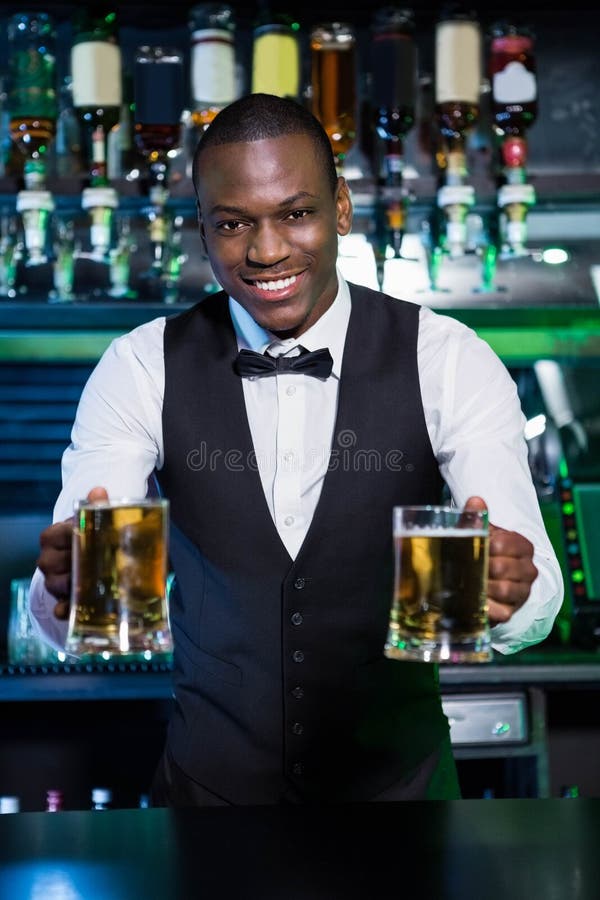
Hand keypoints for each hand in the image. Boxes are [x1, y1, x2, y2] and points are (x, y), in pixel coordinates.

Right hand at [37, 486, 108, 620]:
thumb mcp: (96, 522)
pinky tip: (78, 608)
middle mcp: (46, 559)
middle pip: (57, 563)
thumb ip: (97, 507)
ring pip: (58, 585)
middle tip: (105, 562)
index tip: (97, 538)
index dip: (78, 537)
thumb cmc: (93, 537)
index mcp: (52, 536)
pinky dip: (67, 609)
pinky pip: (60, 608)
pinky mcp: (62, 601)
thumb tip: (98, 491)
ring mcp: (52, 582)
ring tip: (100, 583)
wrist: (95, 558)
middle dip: (80, 562)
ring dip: (78, 585)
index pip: (60, 535)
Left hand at [463, 496, 538, 626]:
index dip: (484, 546)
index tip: (472, 546)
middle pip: (500, 568)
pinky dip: (485, 607)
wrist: (484, 581)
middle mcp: (528, 570)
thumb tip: (475, 501)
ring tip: (469, 582)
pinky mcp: (512, 611)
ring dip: (481, 586)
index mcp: (522, 546)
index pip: (502, 543)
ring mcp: (522, 592)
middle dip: (479, 567)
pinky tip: (475, 600)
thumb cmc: (480, 553)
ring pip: (502, 590)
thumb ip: (475, 518)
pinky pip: (501, 612)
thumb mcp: (476, 534)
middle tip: (465, 567)